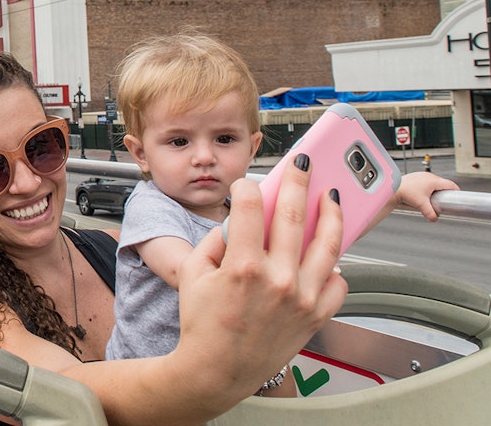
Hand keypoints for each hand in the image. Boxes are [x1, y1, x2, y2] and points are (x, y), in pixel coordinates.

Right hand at [173, 157, 346, 401]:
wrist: (217, 370)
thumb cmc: (203, 324)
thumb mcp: (194, 274)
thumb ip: (216, 241)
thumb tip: (238, 219)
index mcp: (242, 266)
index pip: (249, 207)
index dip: (246, 188)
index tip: (246, 186)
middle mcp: (277, 279)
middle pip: (293, 213)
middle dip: (297, 179)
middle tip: (302, 162)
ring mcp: (301, 297)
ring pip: (328, 243)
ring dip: (331, 212)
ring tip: (331, 196)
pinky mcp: (316, 315)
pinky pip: (338, 281)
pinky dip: (336, 264)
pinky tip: (329, 252)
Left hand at [395, 172, 458, 220]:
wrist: (393, 187)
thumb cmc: (406, 193)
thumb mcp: (421, 205)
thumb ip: (430, 213)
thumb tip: (435, 219)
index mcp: (433, 181)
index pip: (450, 184)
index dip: (456, 191)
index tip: (458, 197)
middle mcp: (429, 176)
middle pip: (443, 183)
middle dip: (446, 192)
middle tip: (446, 200)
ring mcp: (422, 175)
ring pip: (435, 182)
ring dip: (437, 189)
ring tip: (435, 198)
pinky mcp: (416, 176)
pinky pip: (427, 181)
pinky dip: (429, 187)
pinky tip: (426, 193)